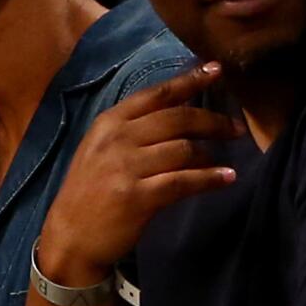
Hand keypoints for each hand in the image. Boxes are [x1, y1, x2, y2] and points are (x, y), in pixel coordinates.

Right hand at [40, 62, 242, 283]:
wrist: (70, 235)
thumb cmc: (88, 191)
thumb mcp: (100, 150)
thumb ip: (131, 130)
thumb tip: (180, 114)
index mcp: (108, 123)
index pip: (156, 94)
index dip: (189, 81)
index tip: (216, 70)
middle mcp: (117, 139)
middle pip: (178, 118)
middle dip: (212, 121)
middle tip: (234, 129)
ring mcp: (126, 167)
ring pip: (184, 149)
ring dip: (212, 154)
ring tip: (224, 160)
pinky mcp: (138, 196)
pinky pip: (184, 181)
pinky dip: (210, 178)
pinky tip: (227, 178)